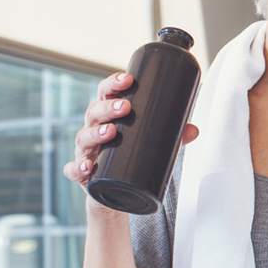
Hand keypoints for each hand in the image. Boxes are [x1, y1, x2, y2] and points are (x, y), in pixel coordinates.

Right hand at [62, 70, 199, 193]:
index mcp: (109, 114)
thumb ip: (172, 134)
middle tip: (125, 107)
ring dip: (95, 133)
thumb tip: (194, 130)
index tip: (128, 79)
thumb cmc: (131, 152)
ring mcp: (86, 150)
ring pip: (83, 137)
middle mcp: (93, 128)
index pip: (106, 92)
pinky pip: (73, 169)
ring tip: (110, 132)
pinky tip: (86, 166)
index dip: (114, 83)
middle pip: (94, 111)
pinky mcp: (82, 174)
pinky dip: (77, 167)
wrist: (115, 189)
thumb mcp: (151, 140)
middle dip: (108, 107)